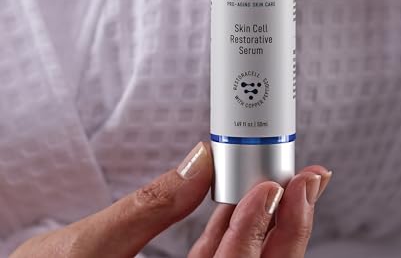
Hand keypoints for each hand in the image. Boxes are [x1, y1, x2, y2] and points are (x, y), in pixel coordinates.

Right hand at [11, 142, 331, 256]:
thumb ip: (147, 207)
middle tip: (309, 181)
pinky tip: (246, 200)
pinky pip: (218, 256)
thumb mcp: (83, 249)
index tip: (275, 187)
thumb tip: (200, 160)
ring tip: (290, 182)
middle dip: (286, 225)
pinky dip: (235, 226)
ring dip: (268, 219)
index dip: (257, 232)